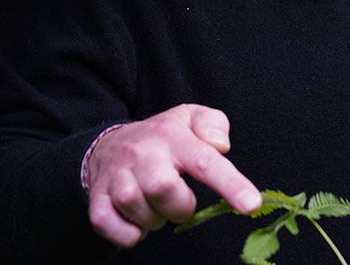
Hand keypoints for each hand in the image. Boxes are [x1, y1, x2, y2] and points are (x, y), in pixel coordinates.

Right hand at [86, 104, 261, 247]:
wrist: (109, 144)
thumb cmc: (163, 136)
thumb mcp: (190, 117)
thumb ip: (213, 124)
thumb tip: (221, 146)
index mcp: (171, 136)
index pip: (204, 160)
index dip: (230, 184)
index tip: (251, 204)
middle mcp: (142, 154)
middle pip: (163, 187)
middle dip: (181, 206)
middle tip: (182, 202)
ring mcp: (116, 176)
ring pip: (136, 206)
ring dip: (154, 218)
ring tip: (158, 207)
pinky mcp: (97, 198)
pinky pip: (108, 224)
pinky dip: (128, 233)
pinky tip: (138, 222)